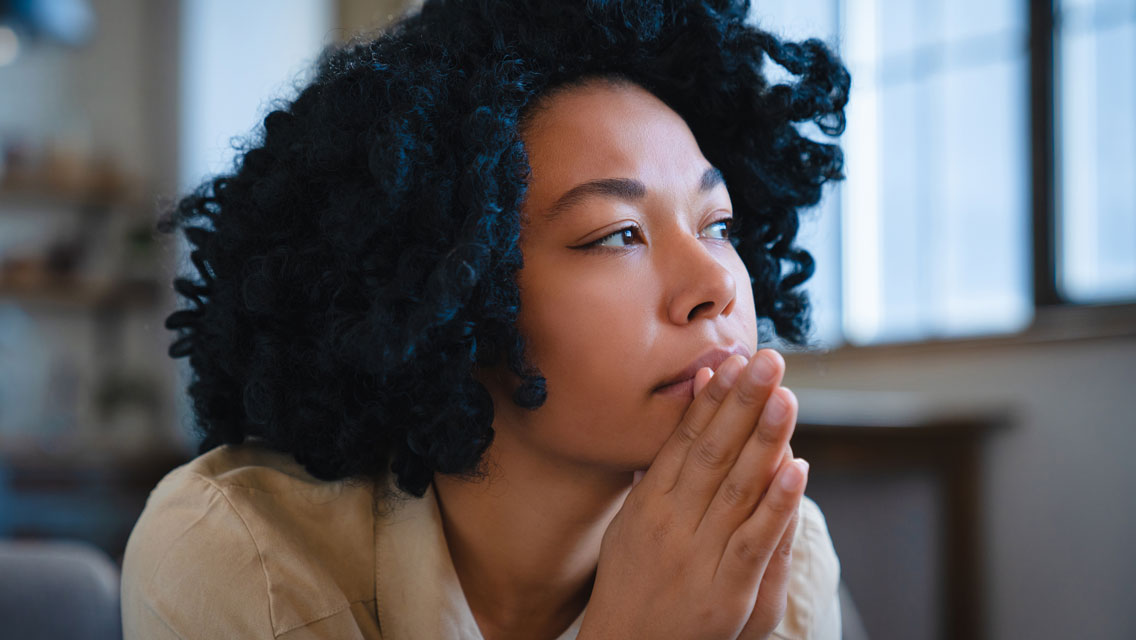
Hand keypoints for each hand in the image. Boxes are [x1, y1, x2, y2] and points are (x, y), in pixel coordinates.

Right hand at [580, 349, 806, 639]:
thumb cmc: (633, 584)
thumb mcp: (633, 523)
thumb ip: (662, 474)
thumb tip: (688, 422)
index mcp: (648, 503)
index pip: (686, 439)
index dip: (714, 399)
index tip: (736, 359)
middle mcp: (670, 522)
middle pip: (713, 452)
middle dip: (743, 403)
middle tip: (769, 360)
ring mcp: (698, 556)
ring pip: (737, 488)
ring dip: (764, 439)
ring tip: (786, 397)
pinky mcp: (725, 592)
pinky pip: (753, 541)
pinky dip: (776, 505)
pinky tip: (795, 469)